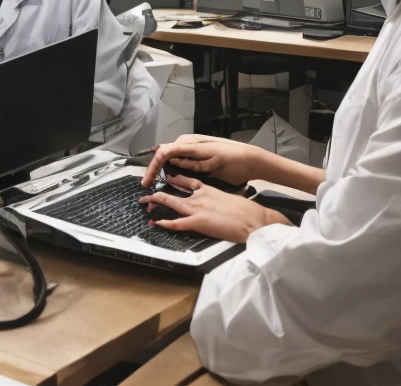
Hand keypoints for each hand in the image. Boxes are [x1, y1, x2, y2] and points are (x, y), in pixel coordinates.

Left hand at [139, 175, 290, 243]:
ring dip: (155, 204)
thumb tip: (217, 204)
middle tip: (146, 195)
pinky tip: (156, 223)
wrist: (255, 221)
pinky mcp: (198, 222)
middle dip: (157, 194)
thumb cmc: (248, 212)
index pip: (187, 180)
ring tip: (144, 204)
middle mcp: (199, 197)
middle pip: (173, 192)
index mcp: (208, 190)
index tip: (166, 177)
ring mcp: (197, 209)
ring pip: (170, 203)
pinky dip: (165, 223)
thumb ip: (219, 199)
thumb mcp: (231, 199)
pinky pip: (177, 223)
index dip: (175, 179)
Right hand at [141, 134, 270, 187]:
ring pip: (168, 158)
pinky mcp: (195, 156)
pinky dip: (170, 170)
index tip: (147, 183)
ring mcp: (190, 149)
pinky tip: (167, 180)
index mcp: (189, 143)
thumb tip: (170, 162)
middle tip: (147, 186)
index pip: (163, 153)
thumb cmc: (234, 161)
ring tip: (153, 184)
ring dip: (160, 171)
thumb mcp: (213, 162)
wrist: (251, 160)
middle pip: (163, 155)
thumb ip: (191, 162)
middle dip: (153, 170)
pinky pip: (177, 161)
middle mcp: (186, 143)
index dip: (152, 168)